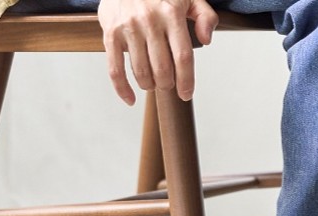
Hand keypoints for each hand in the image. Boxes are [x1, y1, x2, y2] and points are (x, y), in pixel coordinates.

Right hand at [99, 0, 218, 105]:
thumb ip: (205, 16)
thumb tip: (206, 40)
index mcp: (172, 13)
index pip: (183, 57)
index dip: (186, 81)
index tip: (186, 94)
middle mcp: (150, 21)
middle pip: (163, 69)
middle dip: (167, 84)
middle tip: (168, 84)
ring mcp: (129, 28)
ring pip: (141, 71)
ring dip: (149, 85)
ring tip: (153, 82)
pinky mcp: (111, 33)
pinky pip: (115, 68)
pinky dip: (122, 88)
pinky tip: (130, 98)